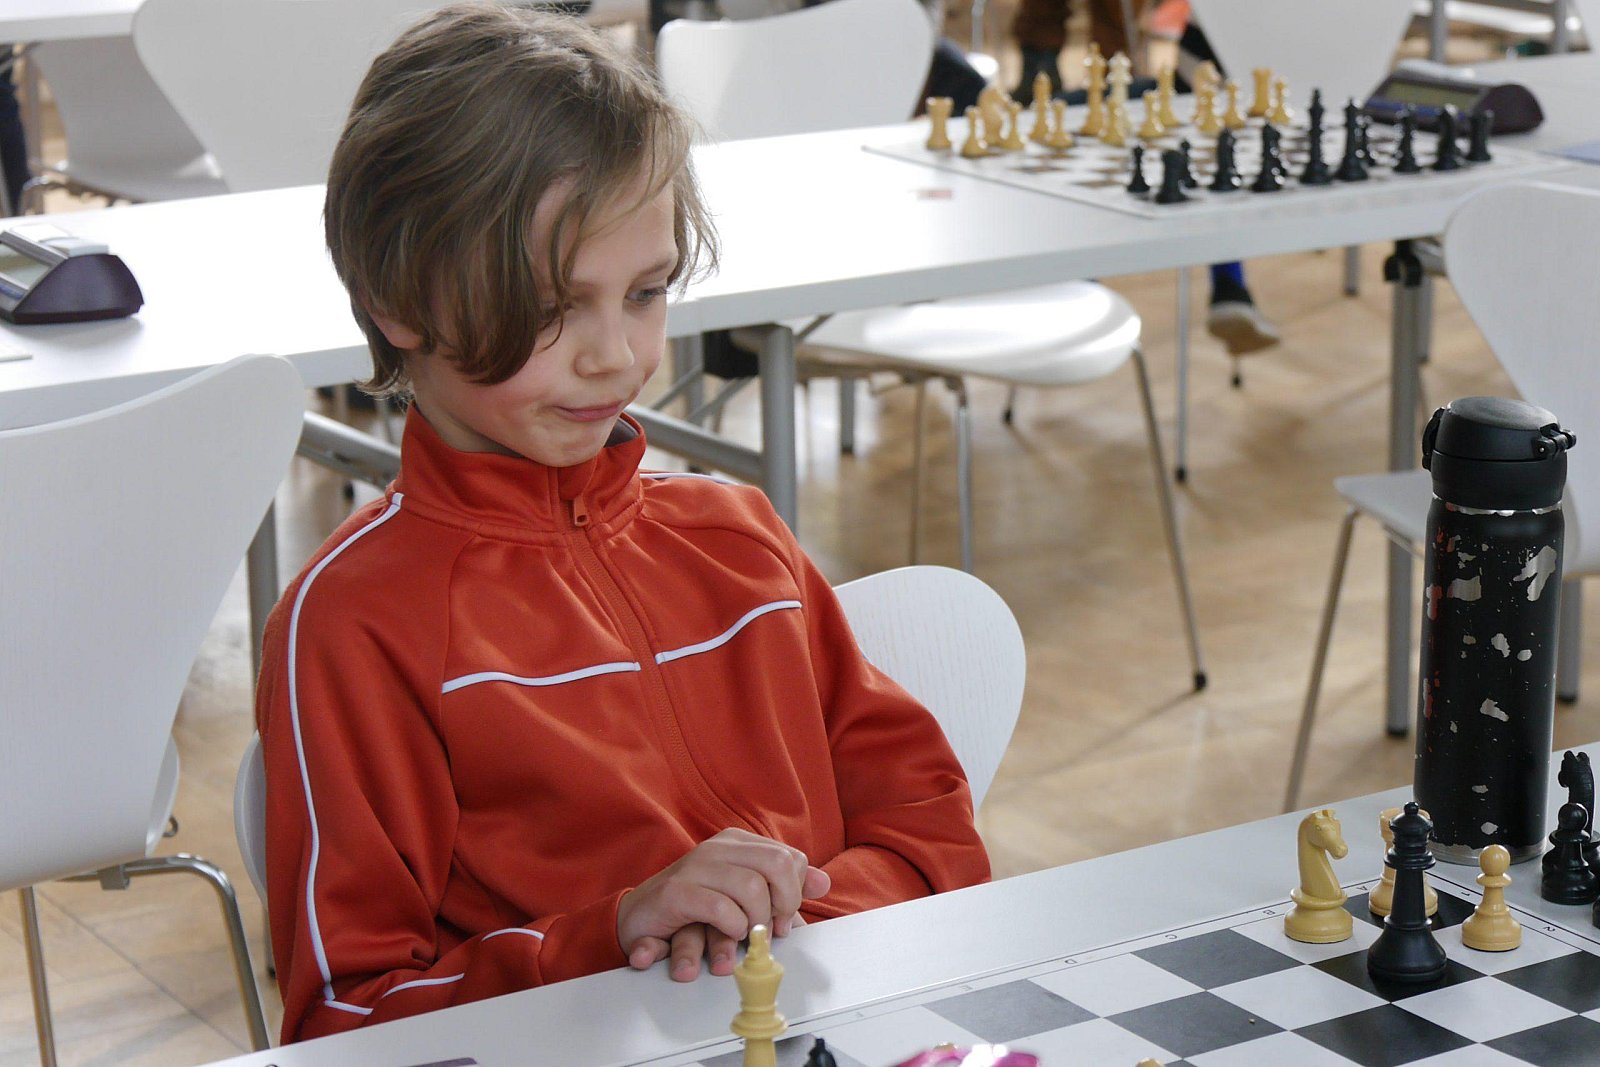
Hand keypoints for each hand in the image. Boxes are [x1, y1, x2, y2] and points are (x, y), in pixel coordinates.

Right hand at [617, 828, 830, 979]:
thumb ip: (782, 888)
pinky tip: (727, 933)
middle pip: (777, 865)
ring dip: (756, 921)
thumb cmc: (695, 907)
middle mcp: (719, 847)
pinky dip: (731, 927)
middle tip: (773, 929)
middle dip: (783, 903)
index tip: (783, 918)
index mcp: (737, 843)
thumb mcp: (742, 894)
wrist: (640, 917)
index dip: (794, 892)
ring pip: (752, 888)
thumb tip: (823, 882)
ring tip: (748, 935)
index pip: (789, 858)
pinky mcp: (678, 891)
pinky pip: (721, 908)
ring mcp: (697, 866)